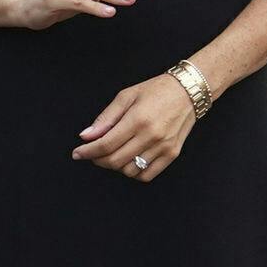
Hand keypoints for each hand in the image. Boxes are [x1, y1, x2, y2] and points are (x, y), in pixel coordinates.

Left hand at [73, 72, 195, 181]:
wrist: (189, 91)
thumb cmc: (156, 90)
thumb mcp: (126, 96)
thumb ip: (105, 118)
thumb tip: (86, 136)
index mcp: (137, 119)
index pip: (106, 144)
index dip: (87, 152)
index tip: (77, 153)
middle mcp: (151, 136)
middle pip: (115, 161)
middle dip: (98, 160)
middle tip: (92, 153)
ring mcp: (163, 147)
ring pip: (129, 171)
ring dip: (115, 166)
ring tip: (112, 153)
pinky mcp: (172, 154)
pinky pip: (147, 175)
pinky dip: (133, 172)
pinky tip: (129, 160)